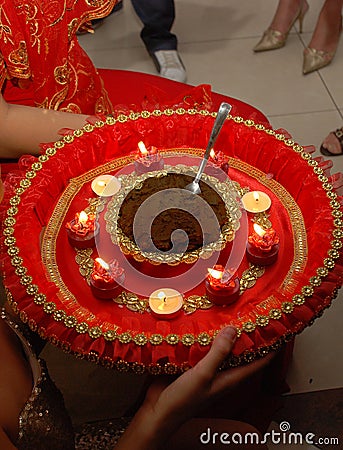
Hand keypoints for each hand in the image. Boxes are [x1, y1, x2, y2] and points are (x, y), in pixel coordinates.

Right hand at [117, 327, 273, 449]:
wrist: (157, 411)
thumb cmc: (183, 401)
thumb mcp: (204, 374)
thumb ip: (219, 352)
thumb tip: (234, 330)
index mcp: (231, 378)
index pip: (259, 362)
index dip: (271, 347)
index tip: (279, 330)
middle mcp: (222, 372)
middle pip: (241, 352)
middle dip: (249, 336)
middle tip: (254, 314)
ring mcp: (208, 368)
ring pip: (222, 348)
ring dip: (226, 334)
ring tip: (231, 314)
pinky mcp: (193, 363)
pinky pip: (204, 347)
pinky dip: (207, 336)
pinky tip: (203, 324)